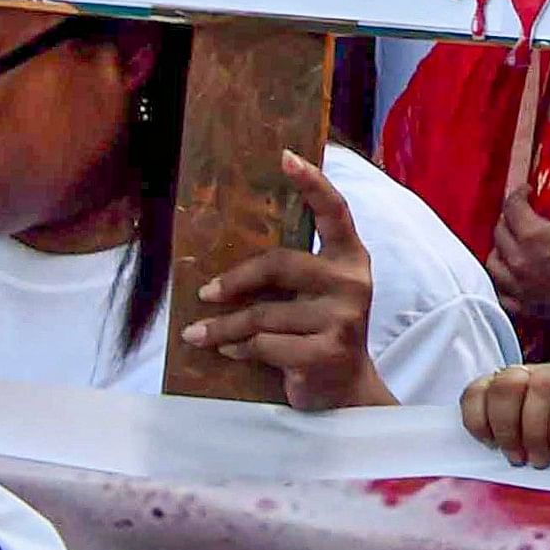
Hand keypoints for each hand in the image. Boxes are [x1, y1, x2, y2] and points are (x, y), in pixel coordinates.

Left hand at [180, 149, 389, 409]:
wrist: (345, 391)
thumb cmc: (318, 334)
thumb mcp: (312, 296)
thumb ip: (290, 273)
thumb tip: (224, 256)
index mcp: (350, 259)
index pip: (335, 213)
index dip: (312, 183)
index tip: (286, 157)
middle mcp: (352, 283)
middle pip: (282, 264)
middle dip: (236, 279)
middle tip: (205, 292)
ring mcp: (343, 318)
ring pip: (264, 313)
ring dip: (223, 327)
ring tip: (197, 334)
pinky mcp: (327, 352)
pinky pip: (265, 344)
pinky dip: (238, 349)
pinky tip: (230, 352)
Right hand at [461, 362, 549, 468]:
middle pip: (540, 383)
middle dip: (534, 428)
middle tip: (535, 462)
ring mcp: (520, 375)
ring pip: (505, 384)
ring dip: (505, 425)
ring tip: (513, 456)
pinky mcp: (489, 386)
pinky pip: (474, 391)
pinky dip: (477, 418)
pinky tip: (488, 442)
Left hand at [485, 173, 549, 331]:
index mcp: (535, 235)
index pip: (512, 208)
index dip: (518, 194)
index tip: (527, 192)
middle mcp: (520, 261)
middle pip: (499, 233)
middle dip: (508, 218)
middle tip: (522, 213)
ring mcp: (521, 288)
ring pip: (493, 264)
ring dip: (500, 248)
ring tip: (514, 243)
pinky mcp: (526, 308)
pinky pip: (500, 293)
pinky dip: (502, 280)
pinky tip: (512, 274)